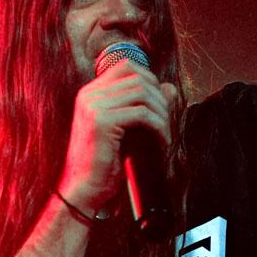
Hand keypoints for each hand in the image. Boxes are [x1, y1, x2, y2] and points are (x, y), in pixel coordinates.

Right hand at [58, 57, 176, 215]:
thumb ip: (147, 107)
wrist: (85, 189)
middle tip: (166, 123)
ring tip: (165, 134)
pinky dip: (158, 127)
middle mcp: (89, 95)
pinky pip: (142, 114)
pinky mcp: (102, 122)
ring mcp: (93, 106)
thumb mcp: (129, 130)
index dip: (150, 81)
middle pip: (138, 77)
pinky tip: (161, 142)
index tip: (159, 106)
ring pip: (142, 93)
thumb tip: (170, 87)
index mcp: (91, 93)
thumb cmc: (106, 163)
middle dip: (160, 99)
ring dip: (162, 113)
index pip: (127, 67)